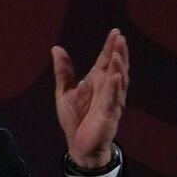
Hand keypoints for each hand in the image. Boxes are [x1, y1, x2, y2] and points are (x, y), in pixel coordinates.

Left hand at [51, 29, 128, 167]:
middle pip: (115, 67)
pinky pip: (114, 99)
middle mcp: (107, 88)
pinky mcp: (110, 113)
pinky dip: (115, 88)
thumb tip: (56, 48)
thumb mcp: (64, 91)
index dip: (110, 47)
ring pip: (118, 81)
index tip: (115, 32)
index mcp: (96, 82)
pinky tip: (116, 76)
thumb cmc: (75, 118)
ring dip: (119, 67)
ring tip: (117, 53)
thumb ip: (63, 71)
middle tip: (120, 38)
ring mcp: (111, 100)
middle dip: (118, 53)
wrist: (78, 144)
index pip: (105, 61)